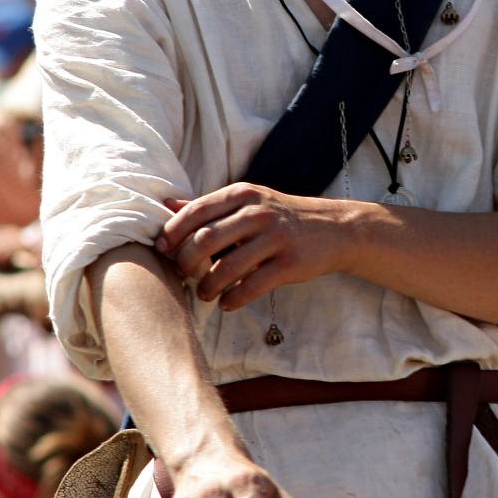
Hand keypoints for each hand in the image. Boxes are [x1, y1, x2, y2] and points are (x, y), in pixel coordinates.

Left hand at [157, 184, 350, 308]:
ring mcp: (275, 238)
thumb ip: (209, 205)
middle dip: (185, 262)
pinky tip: (227, 303)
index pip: (196, 212)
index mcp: (242, 194)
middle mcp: (257, 212)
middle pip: (205, 240)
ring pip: (226, 267)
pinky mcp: (289, 264)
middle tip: (181, 275)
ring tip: (203, 294)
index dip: (173, 233)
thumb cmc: (281, 216)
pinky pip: (251, 287)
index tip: (163, 250)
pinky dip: (233, 299)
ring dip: (207, 286)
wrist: (334, 228)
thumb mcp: (247, 201)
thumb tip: (166, 204)